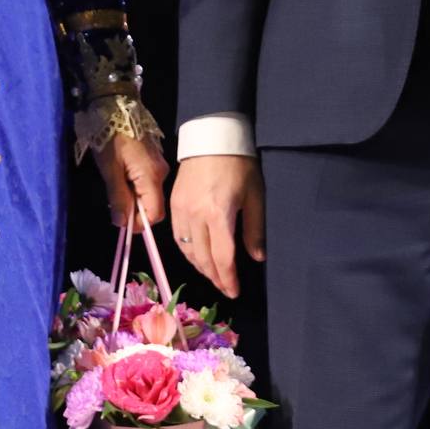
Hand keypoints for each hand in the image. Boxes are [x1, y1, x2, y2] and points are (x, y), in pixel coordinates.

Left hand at [91, 130, 169, 231]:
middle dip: (135, 211)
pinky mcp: (152, 159)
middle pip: (153, 205)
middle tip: (114, 206)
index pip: (155, 214)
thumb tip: (121, 223)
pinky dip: (135, 186)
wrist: (115, 105)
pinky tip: (121, 178)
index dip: (139, 224)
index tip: (121, 223)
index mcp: (152, 176)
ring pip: (149, 193)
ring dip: (133, 198)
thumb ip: (117, 197)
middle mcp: (161, 173)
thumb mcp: (109, 169)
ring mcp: (158, 164)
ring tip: (114, 190)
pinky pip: (147, 181)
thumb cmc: (110, 136)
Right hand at [170, 154, 265, 299]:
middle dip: (215, 278)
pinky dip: (187, 252)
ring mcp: (181, 211)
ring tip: (214, 275)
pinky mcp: (173, 205)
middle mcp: (196, 216)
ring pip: (187, 251)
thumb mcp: (255, 195)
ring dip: (201, 267)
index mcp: (219, 214)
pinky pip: (177, 237)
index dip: (228, 279)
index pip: (222, 257)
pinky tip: (197, 256)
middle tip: (227, 288)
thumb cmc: (239, 164)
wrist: (211, 137)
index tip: (234, 292)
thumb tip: (256, 257)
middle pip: (203, 258)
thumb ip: (254, 229)